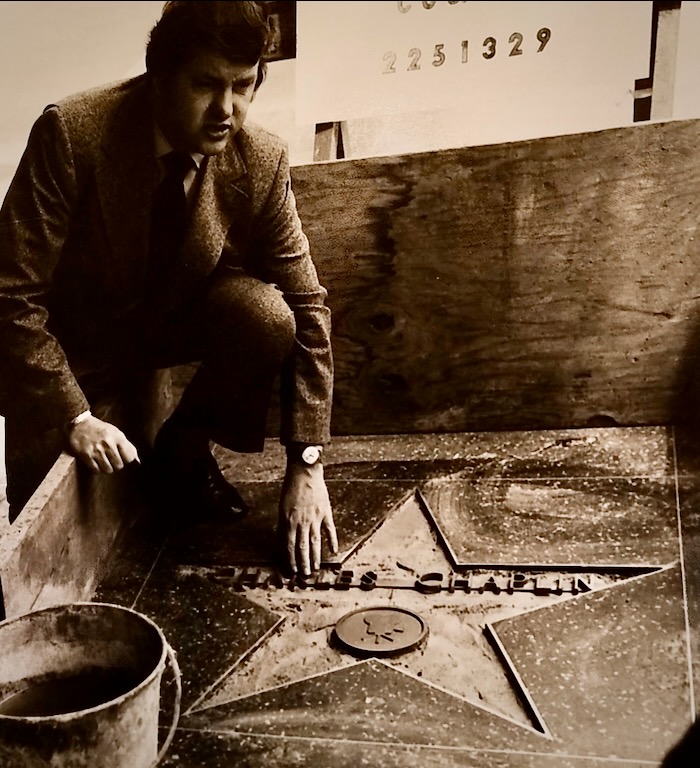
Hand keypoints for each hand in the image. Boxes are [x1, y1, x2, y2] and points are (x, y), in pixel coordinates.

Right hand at [66, 415, 139, 473]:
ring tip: (104, 462)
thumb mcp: (116, 433)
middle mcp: (108, 443)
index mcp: (118, 437)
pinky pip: (95, 469)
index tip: (123, 459)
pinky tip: (96, 463)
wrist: (79, 423)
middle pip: (119, 465)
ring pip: (108, 469)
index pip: (130, 457)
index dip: (127, 460)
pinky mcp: (85, 455)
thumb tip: (137, 461)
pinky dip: (96, 469)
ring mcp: (96, 450)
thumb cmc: (100, 429)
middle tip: (112, 461)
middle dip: (116, 465)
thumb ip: (127, 446)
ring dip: (106, 468)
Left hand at [279, 461, 337, 575]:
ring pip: (315, 541)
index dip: (290, 559)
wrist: (305, 473)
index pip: (289, 546)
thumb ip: (283, 525)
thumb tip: (282, 541)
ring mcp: (315, 518)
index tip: (291, 570)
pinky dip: (332, 541)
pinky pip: (329, 529)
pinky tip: (333, 551)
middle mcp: (302, 522)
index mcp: (289, 521)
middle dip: (303, 563)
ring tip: (316, 568)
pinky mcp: (326, 512)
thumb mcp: (282, 507)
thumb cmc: (291, 488)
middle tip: (305, 574)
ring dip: (315, 556)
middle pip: (302, 547)